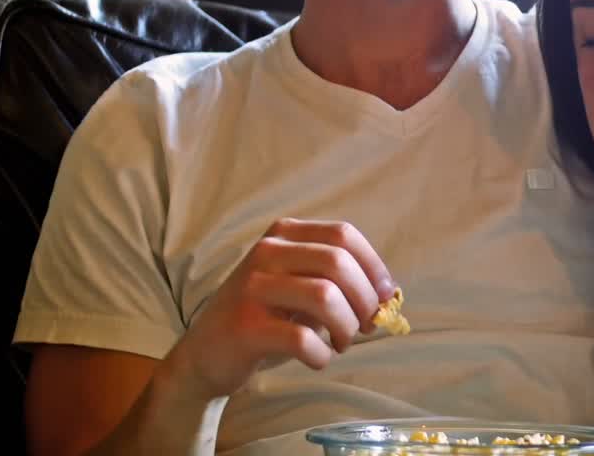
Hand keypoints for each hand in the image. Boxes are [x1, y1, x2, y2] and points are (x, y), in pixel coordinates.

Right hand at [162, 219, 396, 400]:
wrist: (205, 355)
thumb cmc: (265, 318)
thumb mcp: (300, 287)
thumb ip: (339, 282)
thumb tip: (388, 296)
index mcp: (284, 234)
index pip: (343, 235)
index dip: (374, 267)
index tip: (386, 297)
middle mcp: (266, 252)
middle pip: (338, 263)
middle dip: (364, 299)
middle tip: (367, 326)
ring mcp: (253, 287)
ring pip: (324, 296)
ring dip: (346, 326)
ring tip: (342, 342)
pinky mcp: (245, 326)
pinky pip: (302, 338)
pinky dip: (321, 353)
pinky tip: (318, 358)